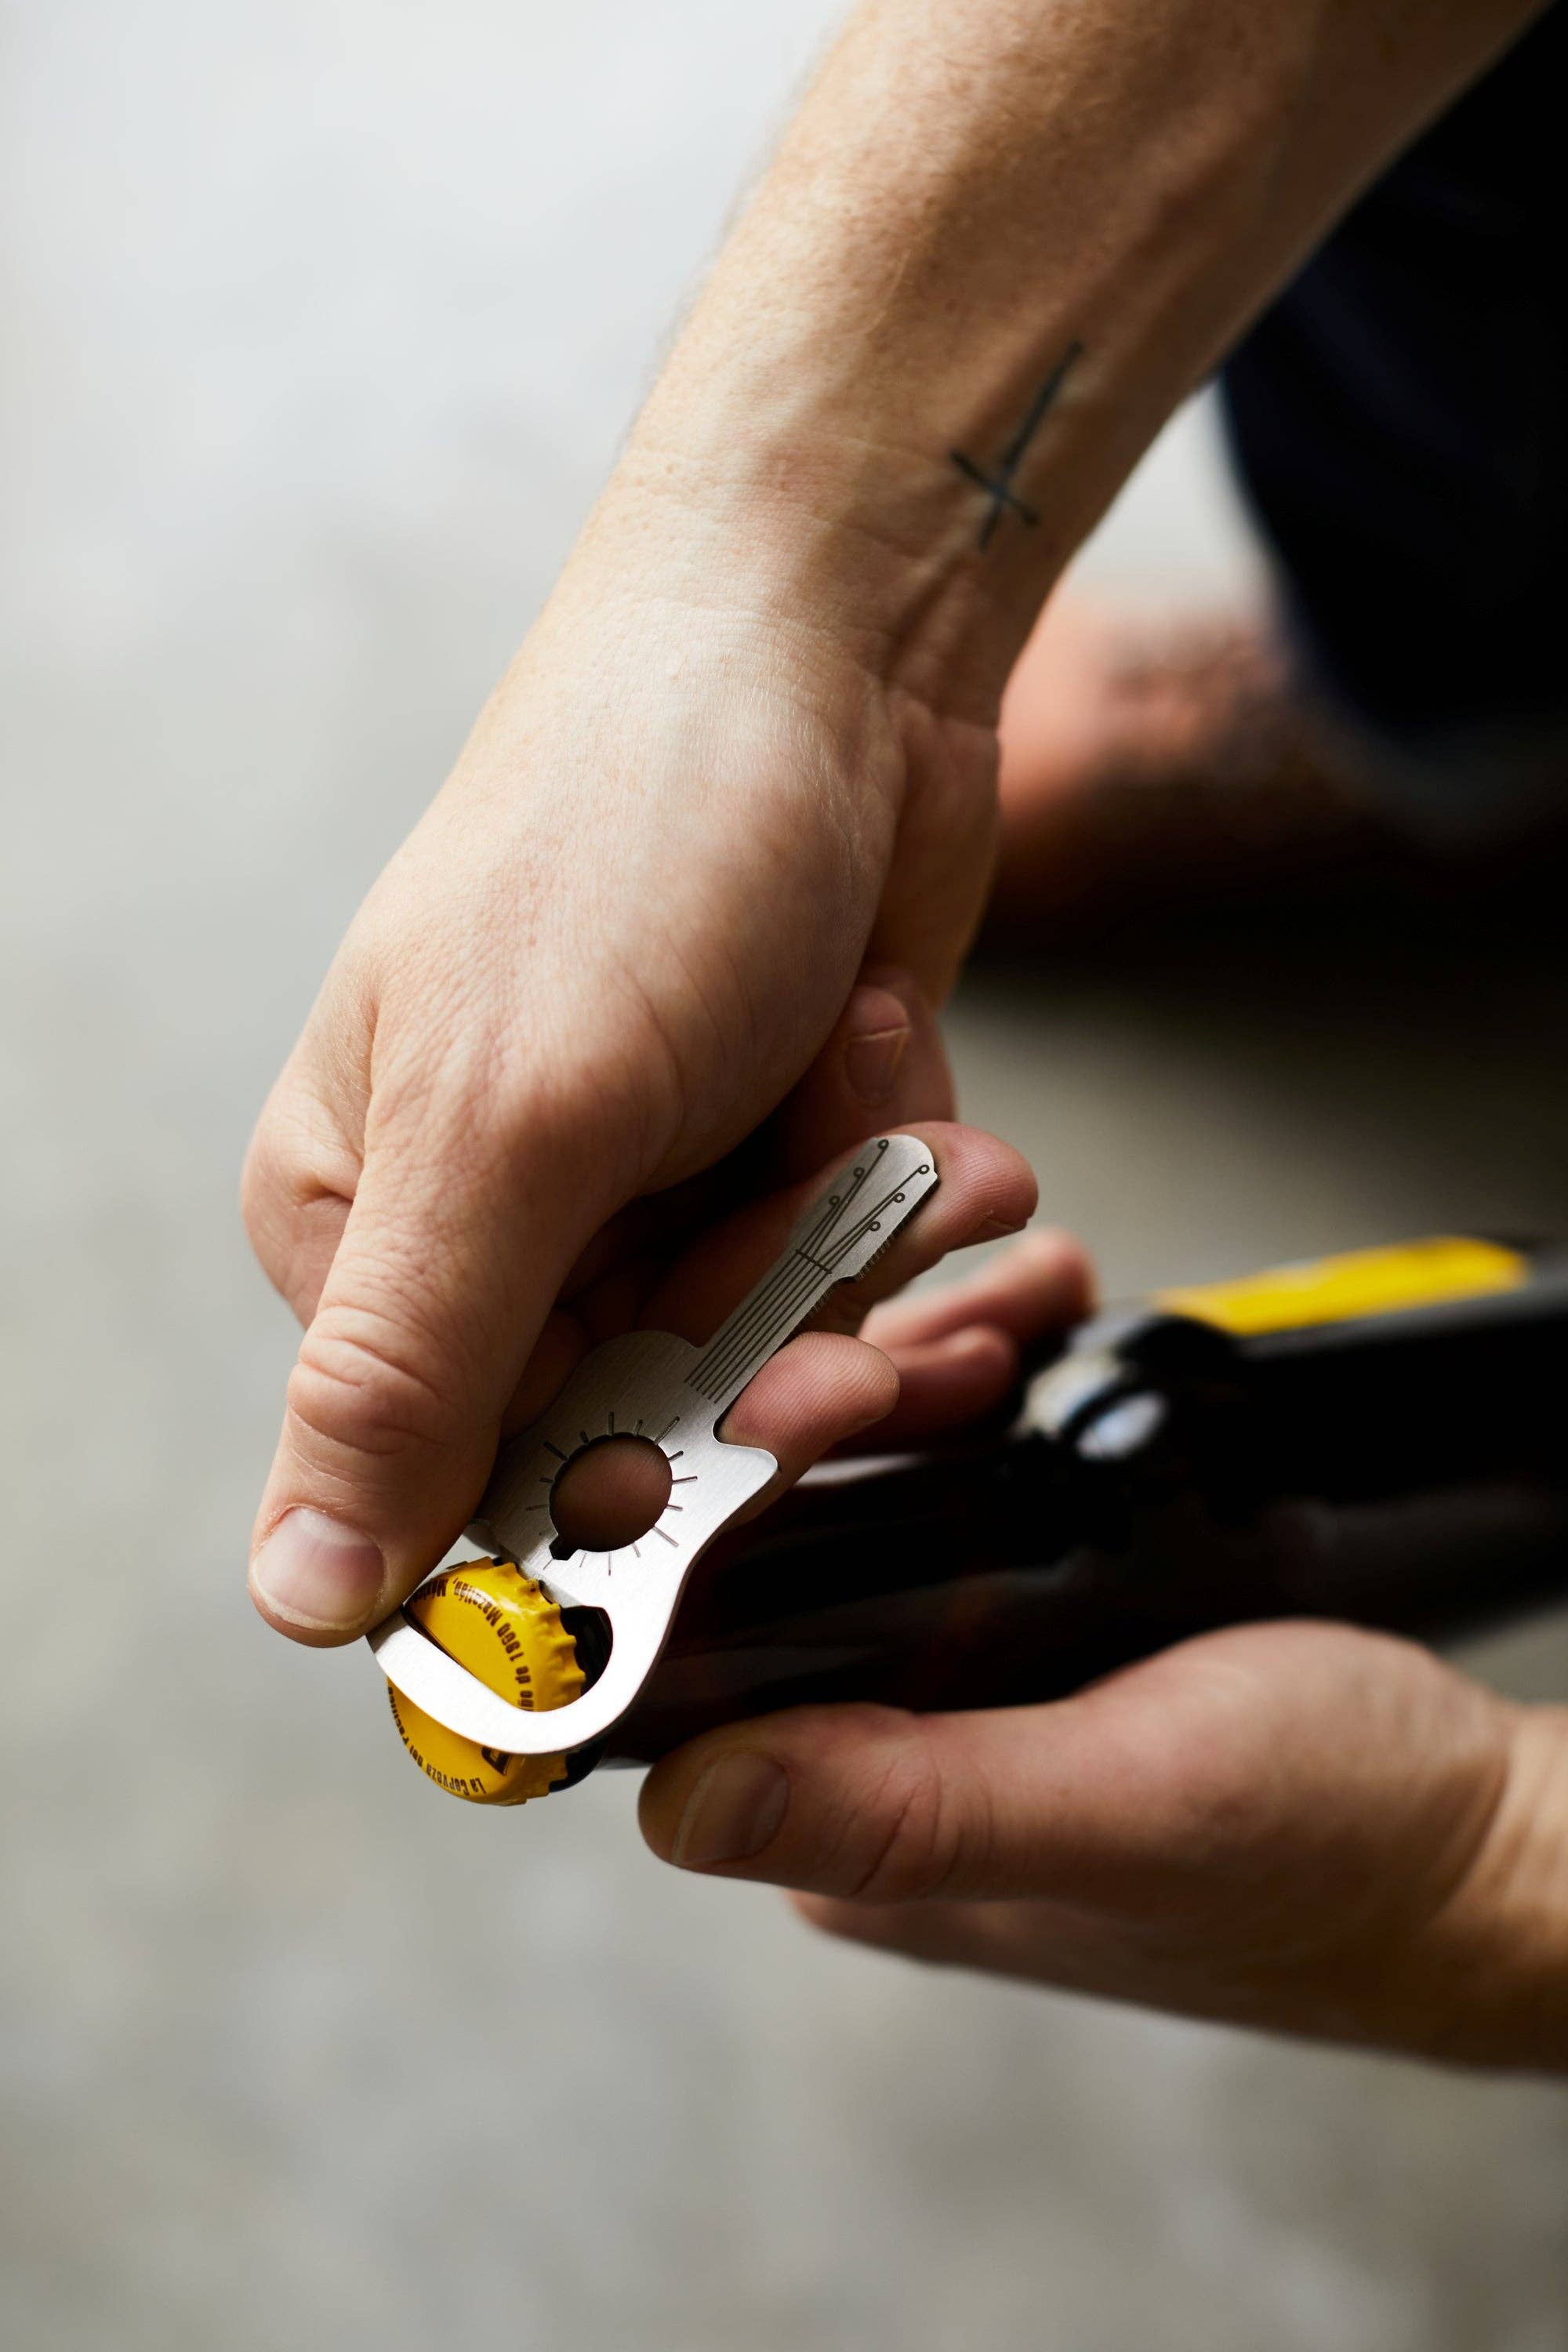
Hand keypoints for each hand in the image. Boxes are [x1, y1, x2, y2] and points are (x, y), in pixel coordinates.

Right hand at [243, 507, 997, 1643]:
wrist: (834, 650)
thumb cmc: (635, 834)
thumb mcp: (506, 1120)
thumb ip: (407, 1370)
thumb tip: (292, 1598)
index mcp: (368, 1225)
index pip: (466, 1478)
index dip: (625, 1498)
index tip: (748, 1447)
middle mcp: (501, 1222)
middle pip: (653, 1424)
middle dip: (784, 1364)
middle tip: (865, 1321)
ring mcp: (649, 1184)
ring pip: (781, 1347)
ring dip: (873, 1265)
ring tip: (928, 1167)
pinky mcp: (774, 1150)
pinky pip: (861, 1265)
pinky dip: (920, 1211)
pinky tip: (959, 1148)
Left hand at [641, 1241, 1567, 2069]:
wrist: (1487, 1826)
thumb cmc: (1329, 1846)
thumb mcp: (1120, 1811)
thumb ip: (909, 1809)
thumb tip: (685, 1806)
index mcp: (850, 1837)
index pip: (720, 1628)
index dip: (748, 1465)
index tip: (821, 1351)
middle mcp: (883, 1757)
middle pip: (798, 1524)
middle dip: (859, 1382)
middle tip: (948, 1297)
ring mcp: (964, 1684)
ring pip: (886, 1476)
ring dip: (935, 1362)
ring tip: (1012, 1296)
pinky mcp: (1043, 1623)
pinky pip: (976, 1476)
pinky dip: (1000, 1382)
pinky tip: (1040, 1318)